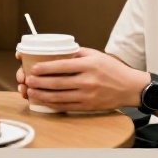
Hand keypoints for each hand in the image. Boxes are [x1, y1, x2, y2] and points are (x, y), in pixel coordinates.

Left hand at [21, 48, 144, 111]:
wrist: (130, 87)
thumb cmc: (112, 69)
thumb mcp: (97, 55)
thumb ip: (78, 53)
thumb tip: (57, 51)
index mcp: (89, 65)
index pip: (62, 66)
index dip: (45, 68)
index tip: (33, 68)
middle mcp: (88, 80)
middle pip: (57, 83)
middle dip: (38, 82)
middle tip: (27, 80)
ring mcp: (88, 95)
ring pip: (58, 97)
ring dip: (41, 94)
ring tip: (31, 91)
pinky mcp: (88, 106)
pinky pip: (65, 106)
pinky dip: (52, 104)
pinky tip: (43, 100)